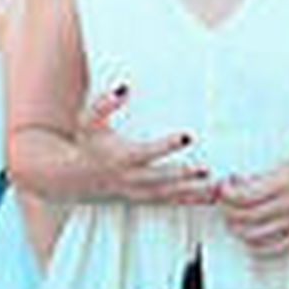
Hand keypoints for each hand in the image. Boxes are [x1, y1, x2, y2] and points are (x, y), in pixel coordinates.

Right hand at [79, 85, 218, 205]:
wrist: (75, 176)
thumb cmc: (86, 143)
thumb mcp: (88, 121)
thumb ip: (104, 104)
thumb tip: (123, 87)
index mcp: (122, 157)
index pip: (147, 153)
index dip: (166, 145)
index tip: (187, 136)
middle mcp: (131, 178)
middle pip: (160, 179)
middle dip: (182, 176)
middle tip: (205, 169)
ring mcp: (137, 191)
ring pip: (167, 195)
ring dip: (191, 193)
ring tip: (214, 187)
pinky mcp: (143, 197)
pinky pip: (168, 201)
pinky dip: (189, 200)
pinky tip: (209, 197)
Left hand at [218, 153, 288, 258]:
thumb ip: (267, 173)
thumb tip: (242, 180)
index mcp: (286, 181)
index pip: (244, 196)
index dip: (227, 193)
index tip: (225, 186)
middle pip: (244, 216)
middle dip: (227, 208)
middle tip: (225, 199)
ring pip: (255, 235)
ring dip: (237, 227)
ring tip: (235, 215)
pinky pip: (275, 247)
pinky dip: (257, 245)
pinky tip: (252, 235)